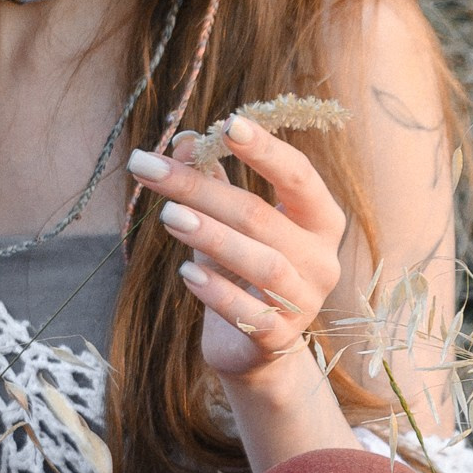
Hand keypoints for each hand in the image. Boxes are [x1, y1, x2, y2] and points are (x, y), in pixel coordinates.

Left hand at [127, 120, 347, 400]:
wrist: (257, 349)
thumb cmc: (244, 273)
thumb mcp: (228, 224)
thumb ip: (214, 181)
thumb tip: (183, 138)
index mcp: (320, 220)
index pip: (298, 175)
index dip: (265, 149)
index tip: (227, 123)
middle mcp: (321, 259)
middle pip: (263, 216)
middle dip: (204, 190)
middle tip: (151, 169)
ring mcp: (304, 302)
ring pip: (263, 264)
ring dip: (213, 237)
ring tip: (169, 215)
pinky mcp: (279, 339)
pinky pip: (252, 315)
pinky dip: (219, 293)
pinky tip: (188, 272)